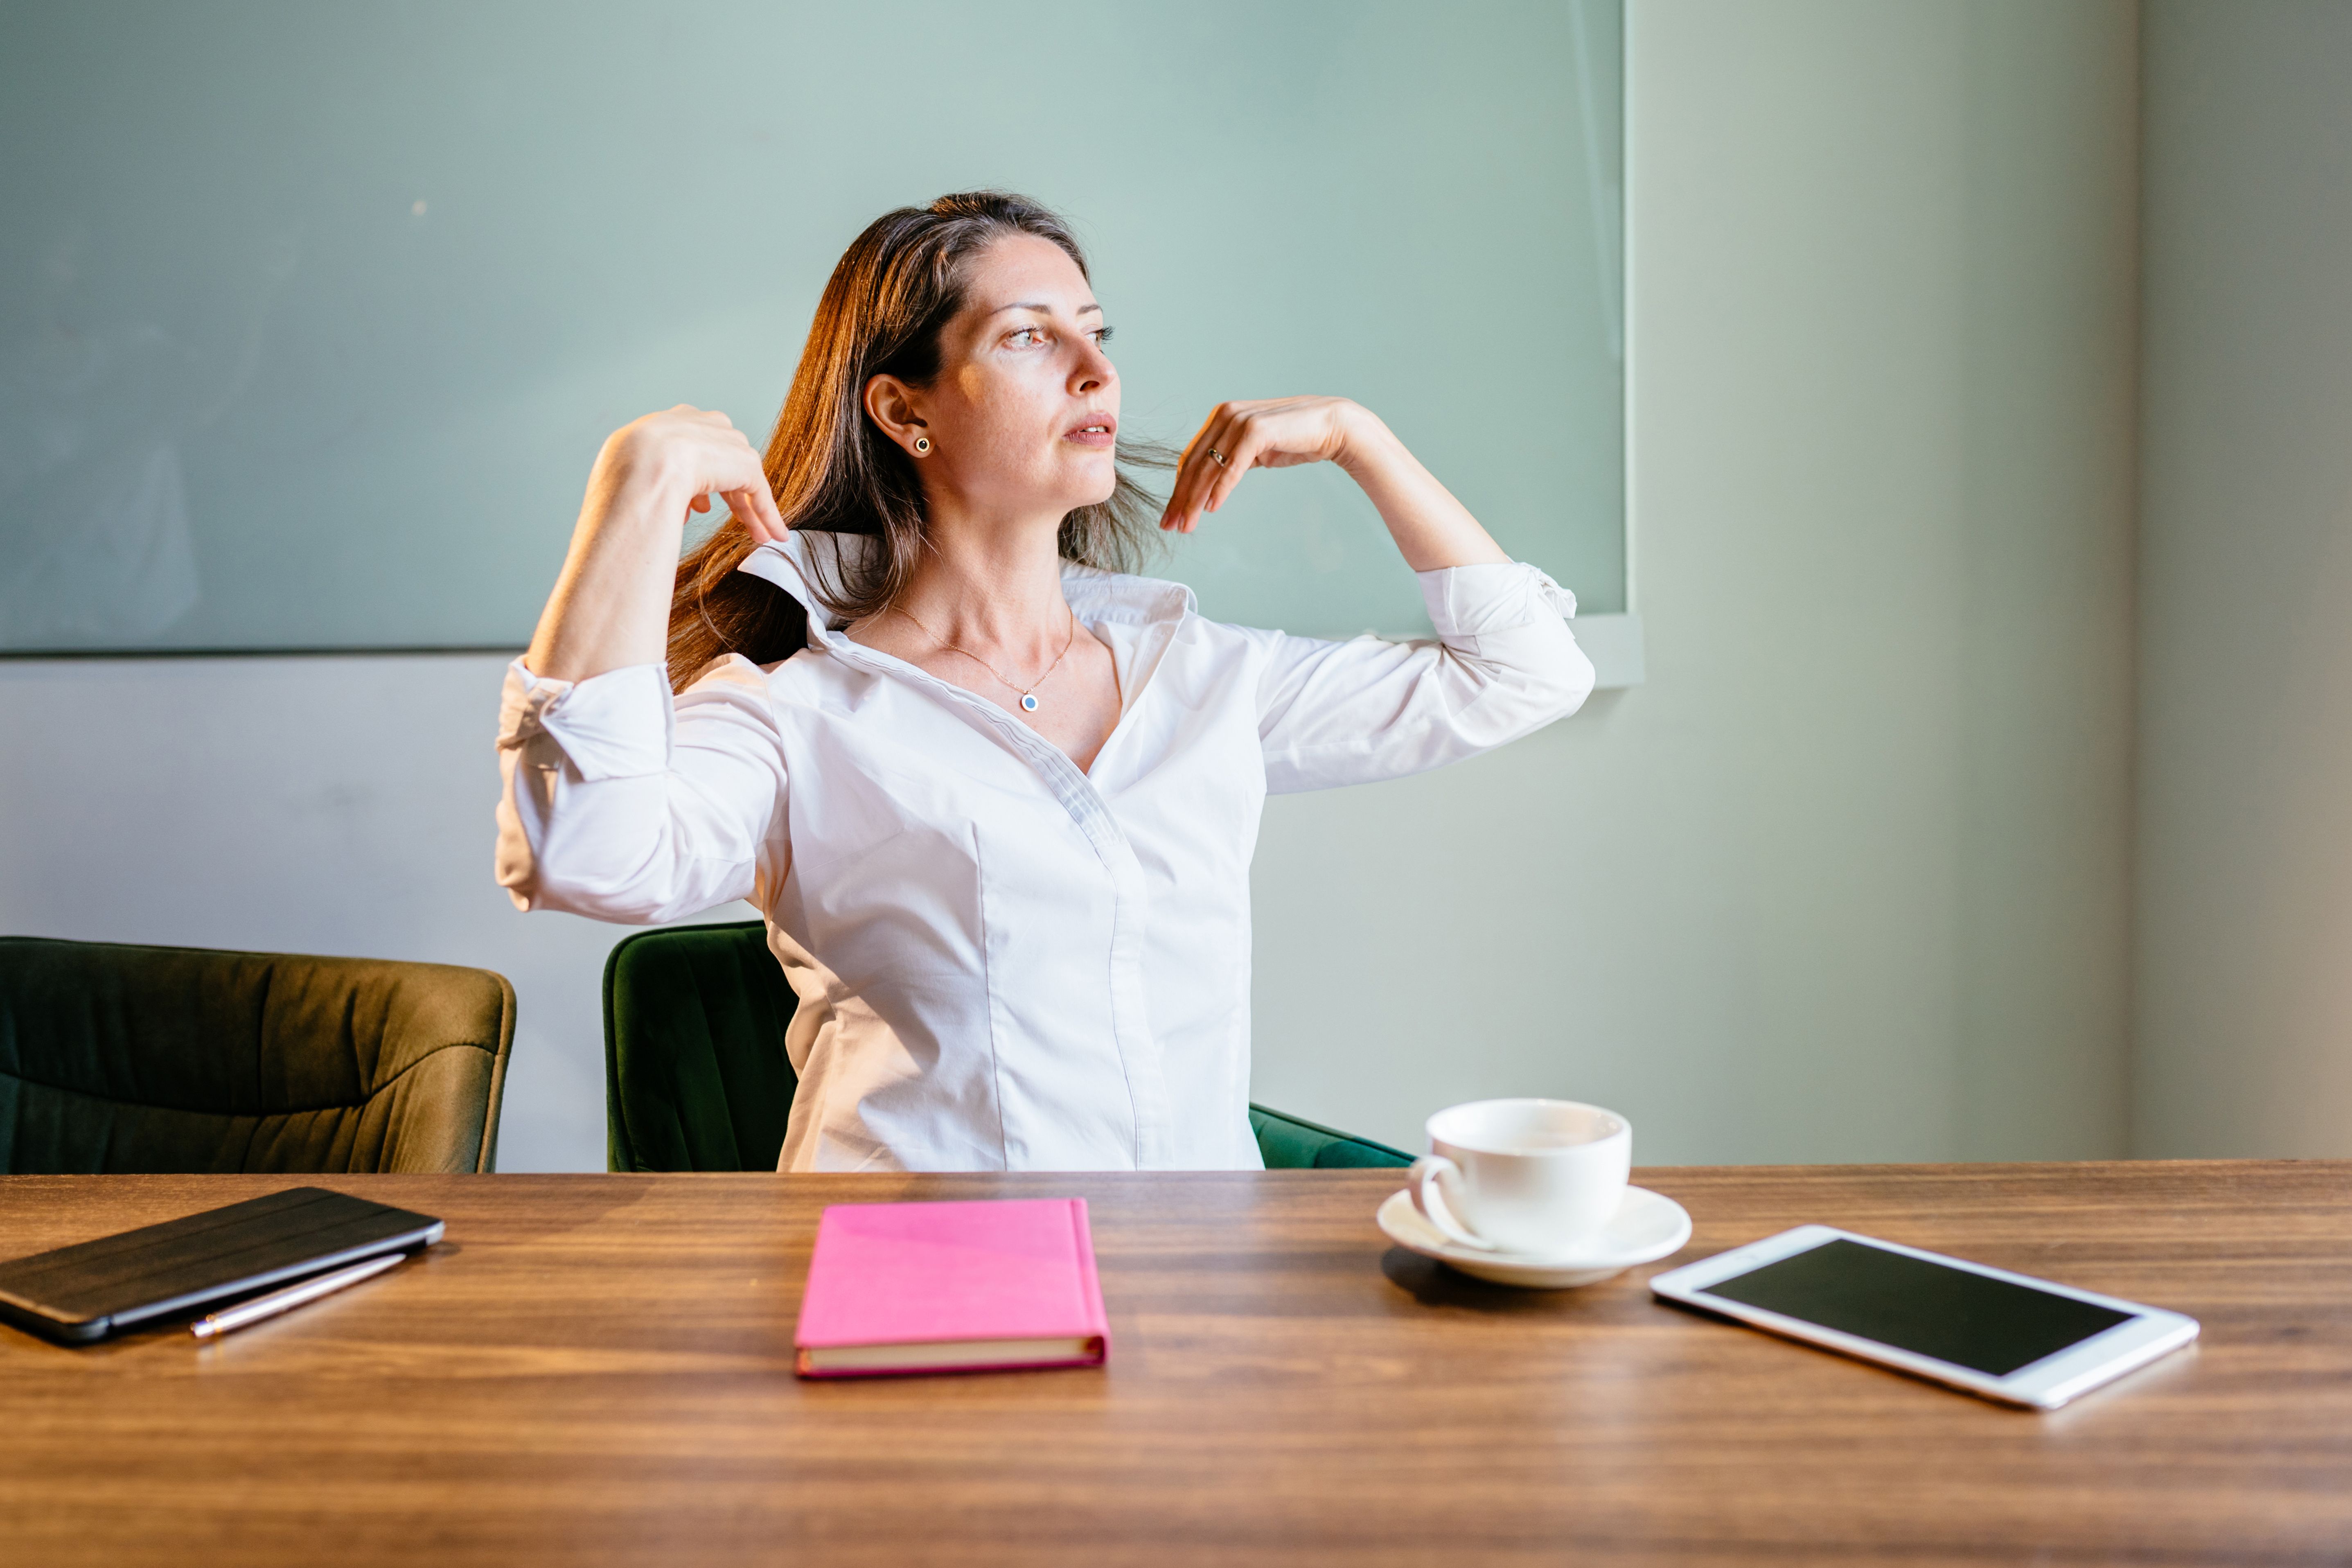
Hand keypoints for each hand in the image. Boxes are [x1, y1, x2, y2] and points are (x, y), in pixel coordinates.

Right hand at [599, 405, 786, 543]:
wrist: (641, 467)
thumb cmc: (623, 477)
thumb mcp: (630, 471)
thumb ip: (653, 481)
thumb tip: (669, 505)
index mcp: (666, 423)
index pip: (692, 447)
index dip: (698, 480)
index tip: (699, 506)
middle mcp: (699, 423)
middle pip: (722, 459)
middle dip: (729, 492)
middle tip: (735, 519)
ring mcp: (723, 439)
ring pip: (742, 477)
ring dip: (749, 509)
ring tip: (756, 534)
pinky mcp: (743, 461)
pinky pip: (758, 491)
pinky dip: (766, 513)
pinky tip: (772, 533)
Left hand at [1157, 396, 1366, 532]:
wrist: (1330, 426)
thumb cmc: (1293, 440)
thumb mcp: (1253, 451)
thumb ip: (1230, 460)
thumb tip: (1207, 488)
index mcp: (1220, 418)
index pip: (1191, 458)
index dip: (1178, 489)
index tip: (1171, 516)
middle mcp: (1225, 414)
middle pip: (1194, 464)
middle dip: (1180, 499)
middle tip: (1171, 526)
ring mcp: (1240, 419)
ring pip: (1209, 467)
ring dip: (1195, 499)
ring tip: (1187, 524)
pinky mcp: (1256, 430)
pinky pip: (1233, 465)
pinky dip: (1221, 488)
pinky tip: (1212, 508)